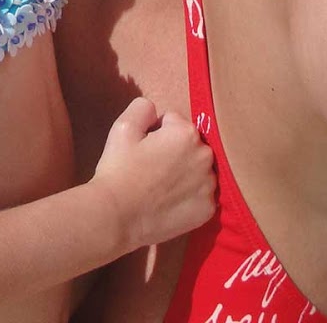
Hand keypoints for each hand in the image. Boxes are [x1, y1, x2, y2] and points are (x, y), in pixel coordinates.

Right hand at [90, 97, 216, 250]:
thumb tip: (155, 111)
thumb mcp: (123, 127)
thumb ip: (143, 107)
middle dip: (175, 150)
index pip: (173, 122)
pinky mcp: (208, 210)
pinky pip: (201, 194)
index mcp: (186, 133)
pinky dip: (189, 196)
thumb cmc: (119, 169)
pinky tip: (169, 202)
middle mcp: (205, 157)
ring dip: (185, 173)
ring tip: (160, 187)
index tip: (143, 149)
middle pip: (190, 145)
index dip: (155, 133)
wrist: (117, 217)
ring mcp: (209, 187)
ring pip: (198, 170)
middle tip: (151, 167)